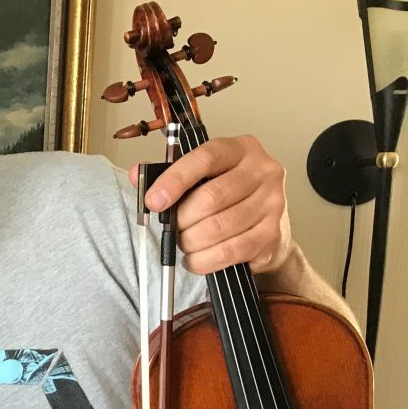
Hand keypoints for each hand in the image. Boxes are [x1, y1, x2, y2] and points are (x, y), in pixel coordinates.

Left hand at [131, 134, 293, 274]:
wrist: (263, 223)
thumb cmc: (225, 195)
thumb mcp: (200, 175)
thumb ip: (169, 173)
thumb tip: (137, 176)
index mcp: (240, 149)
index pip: (205, 158)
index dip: (175, 180)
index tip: (154, 201)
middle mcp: (262, 171)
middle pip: (211, 197)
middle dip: (182, 218)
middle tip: (173, 227)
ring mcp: (272, 202)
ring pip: (219, 226)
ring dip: (191, 241)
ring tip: (185, 242)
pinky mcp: (271, 233)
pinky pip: (230, 251)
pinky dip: (204, 260)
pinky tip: (194, 258)